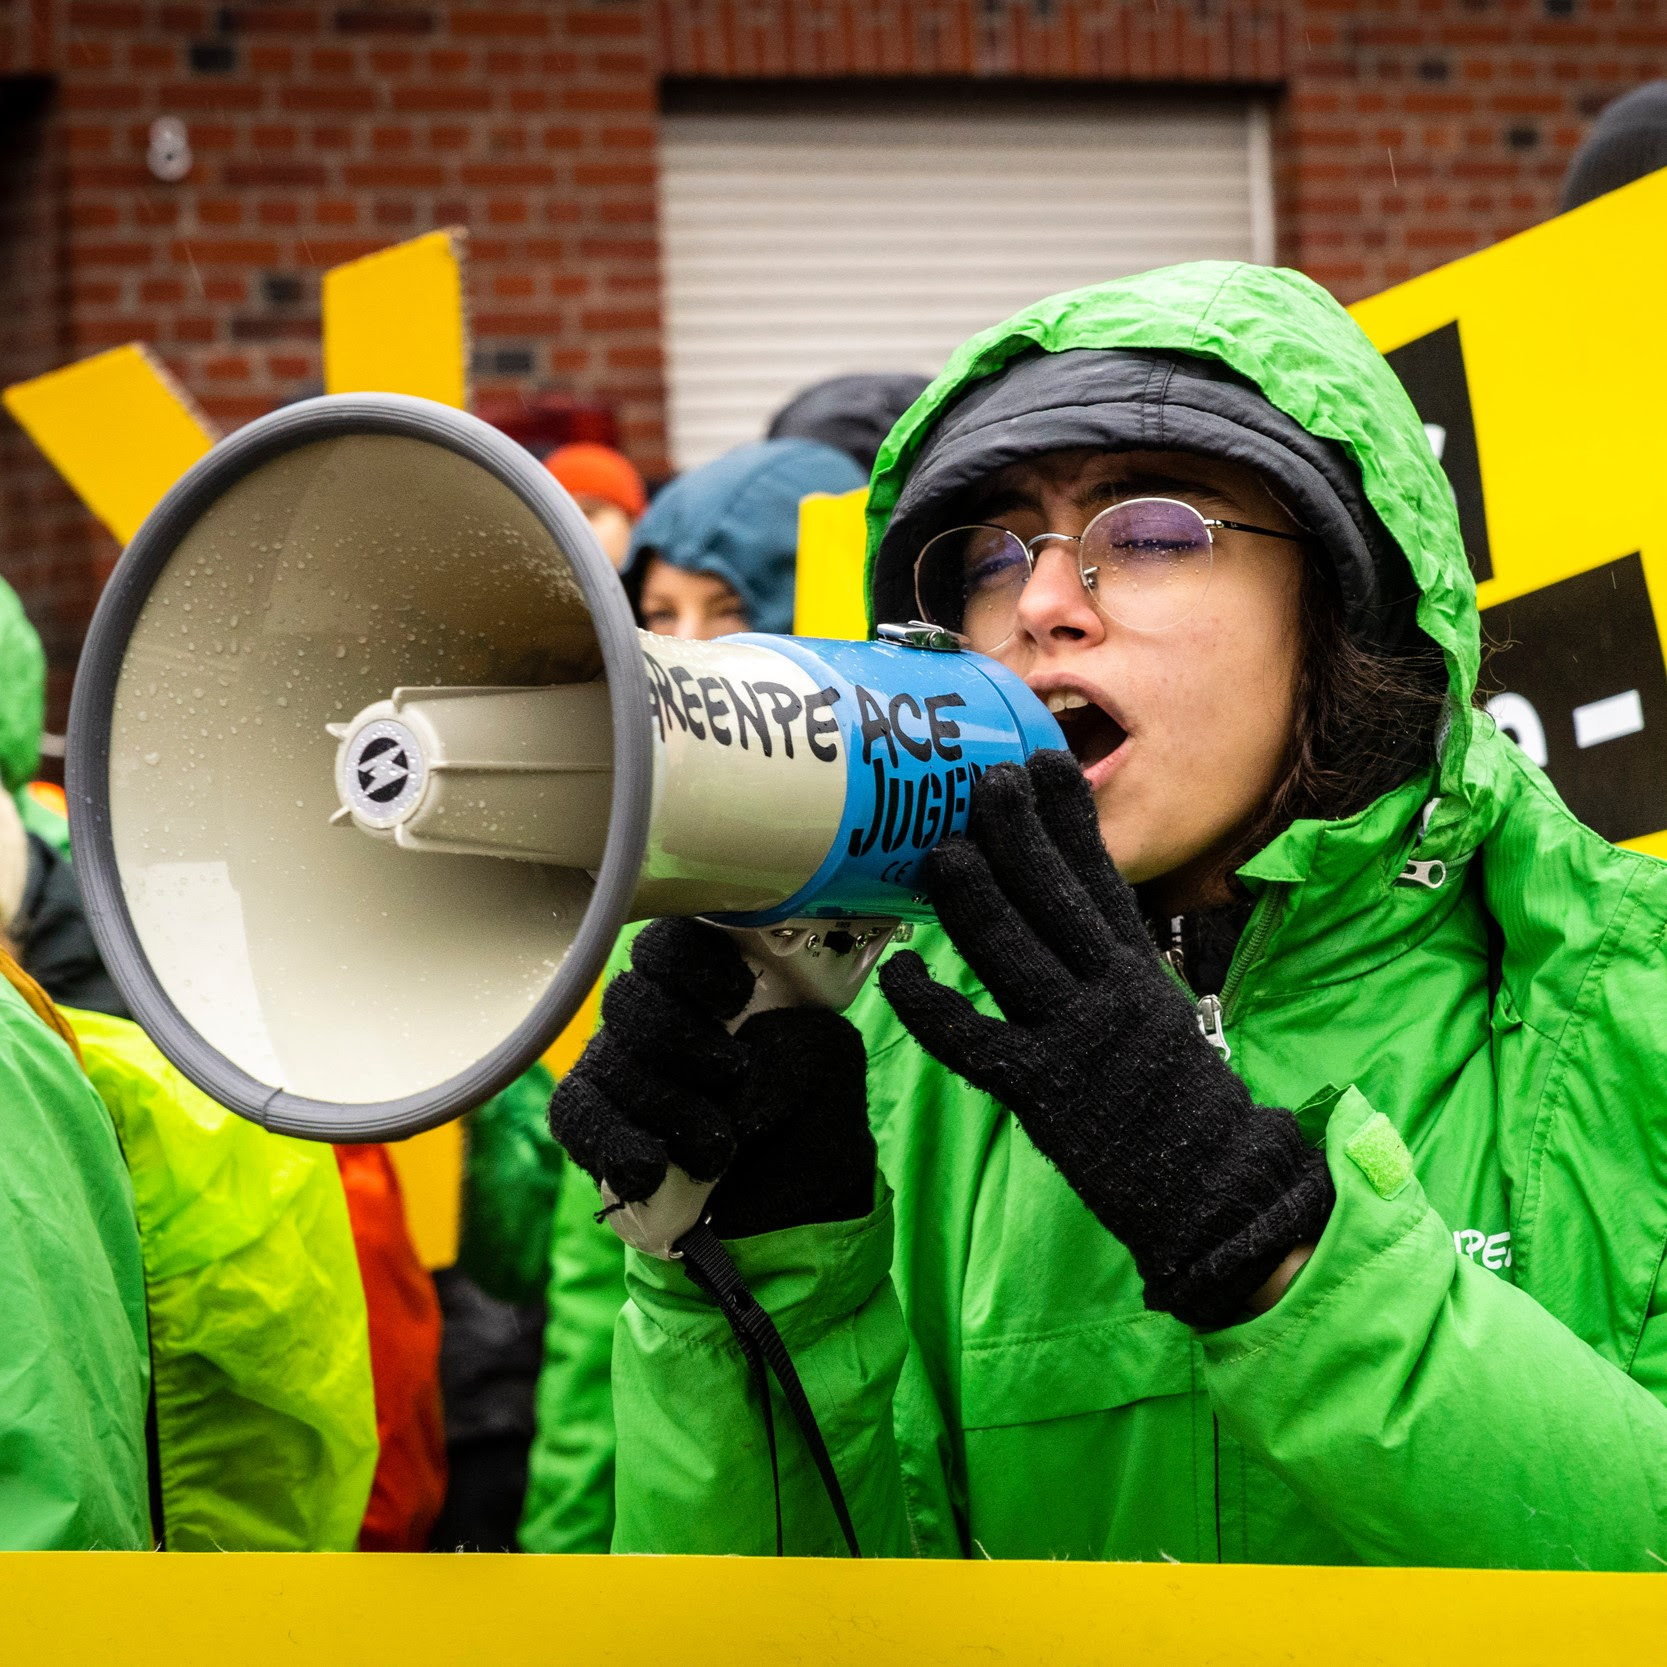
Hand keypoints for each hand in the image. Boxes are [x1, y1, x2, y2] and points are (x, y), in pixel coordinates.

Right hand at [550, 919, 874, 1238]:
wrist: (791, 1201)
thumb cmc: (809, 1115)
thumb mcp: (827, 1062)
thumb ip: (794, 1038)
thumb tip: (746, 1056)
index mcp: (709, 980)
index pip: (671, 943)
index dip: (693, 966)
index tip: (735, 997)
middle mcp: (653, 1014)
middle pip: (630, 1001)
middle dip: (681, 1042)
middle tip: (729, 1074)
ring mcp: (617, 1067)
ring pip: (607, 1062)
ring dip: (666, 1108)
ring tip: (718, 1150)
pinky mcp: (595, 1121)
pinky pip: (576, 1115)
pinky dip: (614, 1142)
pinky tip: (651, 1167)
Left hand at [878, 750, 1330, 1328]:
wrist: (1220, 1190)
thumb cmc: (1183, 1106)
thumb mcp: (1158, 1017)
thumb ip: (1115, 968)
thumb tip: (1077, 919)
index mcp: (1139, 971)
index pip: (1100, 880)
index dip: (1070, 820)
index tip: (1046, 762)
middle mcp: (1110, 991)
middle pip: (1053, 897)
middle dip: (1017, 834)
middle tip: (985, 780)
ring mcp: (1075, 1037)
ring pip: (1011, 951)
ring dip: (972, 899)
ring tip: (942, 853)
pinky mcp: (1041, 1089)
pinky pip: (974, 1040)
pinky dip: (932, 1008)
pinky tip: (901, 973)